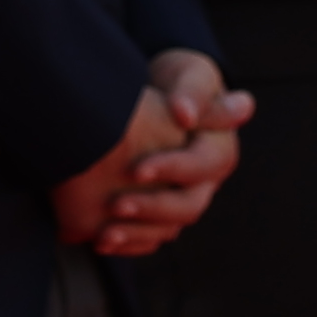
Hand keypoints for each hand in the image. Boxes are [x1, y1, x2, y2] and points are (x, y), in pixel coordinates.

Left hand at [55, 56, 249, 254]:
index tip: (135, 169)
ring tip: (103, 236)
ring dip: (137, 234)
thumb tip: (184, 112)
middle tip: (115, 206)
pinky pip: (151, 236)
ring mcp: (185, 197)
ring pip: (170, 227)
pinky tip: (98, 241)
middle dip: (151, 207)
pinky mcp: (162, 210)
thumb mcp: (190, 75)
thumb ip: (192, 91)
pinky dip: (127, 241)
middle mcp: (206, 180)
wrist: (161, 93)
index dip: (170, 169)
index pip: (200, 165)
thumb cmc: (179, 81)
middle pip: (188, 205)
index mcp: (219, 149)